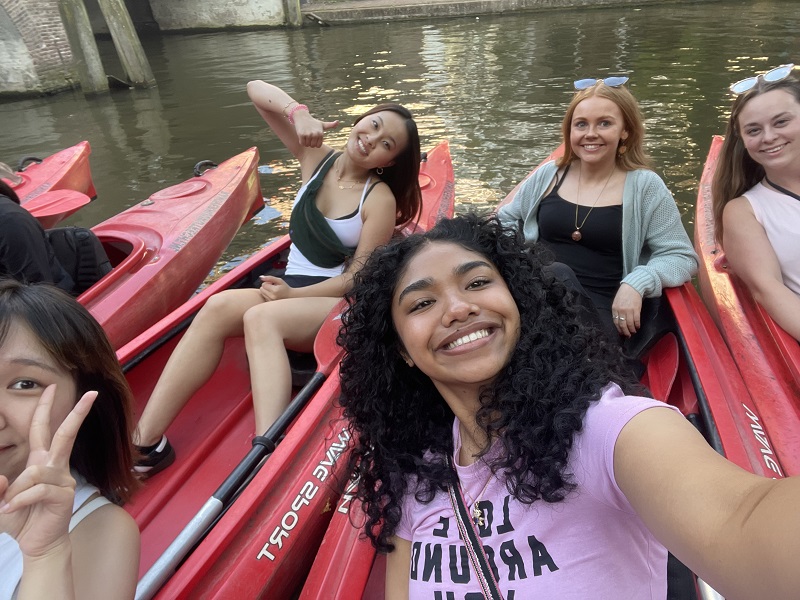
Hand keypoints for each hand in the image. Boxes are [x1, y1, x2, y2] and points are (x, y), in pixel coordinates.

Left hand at [0, 386, 96, 558]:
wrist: (39, 544)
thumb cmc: (21, 518)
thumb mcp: (1, 499)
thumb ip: (0, 486)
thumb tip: (5, 476)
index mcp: (41, 461)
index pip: (44, 429)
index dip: (46, 408)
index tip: (52, 387)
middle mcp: (55, 466)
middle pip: (65, 434)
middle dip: (77, 413)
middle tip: (91, 394)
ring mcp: (62, 480)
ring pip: (35, 470)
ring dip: (16, 490)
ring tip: (8, 506)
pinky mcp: (63, 496)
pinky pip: (37, 490)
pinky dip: (20, 500)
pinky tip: (12, 509)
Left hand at [259, 276, 294, 300]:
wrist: (290, 296)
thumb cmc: (285, 287)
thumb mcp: (279, 280)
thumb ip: (270, 278)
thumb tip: (261, 277)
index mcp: (274, 291)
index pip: (264, 284)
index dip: (268, 282)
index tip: (273, 283)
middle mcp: (271, 297)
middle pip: (261, 289)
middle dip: (266, 286)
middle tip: (273, 286)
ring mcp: (270, 301)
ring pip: (262, 293)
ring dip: (266, 290)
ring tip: (273, 290)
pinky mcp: (269, 303)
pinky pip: (264, 297)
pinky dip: (266, 294)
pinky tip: (272, 294)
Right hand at [293, 111, 338, 148]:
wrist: (302, 116)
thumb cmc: (313, 122)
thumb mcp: (322, 124)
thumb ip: (330, 125)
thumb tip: (338, 122)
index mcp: (321, 133)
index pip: (318, 146)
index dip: (315, 143)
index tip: (313, 137)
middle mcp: (315, 134)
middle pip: (312, 146)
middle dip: (310, 143)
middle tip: (309, 136)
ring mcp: (308, 134)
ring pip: (307, 145)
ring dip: (305, 142)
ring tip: (306, 135)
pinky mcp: (301, 134)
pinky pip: (302, 143)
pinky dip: (301, 141)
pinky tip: (302, 135)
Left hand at [611, 283, 642, 337]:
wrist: (632, 286)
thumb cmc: (624, 294)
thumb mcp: (616, 302)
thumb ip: (617, 311)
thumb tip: (619, 321)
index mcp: (615, 309)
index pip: (615, 322)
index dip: (619, 329)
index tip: (621, 333)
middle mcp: (621, 311)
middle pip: (622, 325)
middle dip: (625, 332)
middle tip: (628, 335)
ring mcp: (628, 310)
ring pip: (630, 324)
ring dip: (632, 330)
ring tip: (633, 332)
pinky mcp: (636, 309)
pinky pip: (636, 320)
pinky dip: (637, 325)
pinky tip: (638, 327)